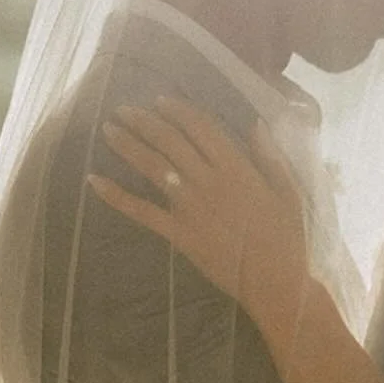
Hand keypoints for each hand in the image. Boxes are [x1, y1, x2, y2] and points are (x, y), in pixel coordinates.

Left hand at [88, 96, 311, 333]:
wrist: (275, 281)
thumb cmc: (288, 237)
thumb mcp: (289, 191)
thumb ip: (271, 156)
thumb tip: (255, 123)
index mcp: (237, 168)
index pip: (202, 127)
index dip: (178, 110)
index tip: (160, 100)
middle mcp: (209, 181)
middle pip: (170, 141)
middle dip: (144, 121)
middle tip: (123, 109)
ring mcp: (190, 207)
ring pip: (153, 167)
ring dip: (128, 145)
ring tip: (108, 129)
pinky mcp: (178, 232)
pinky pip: (141, 211)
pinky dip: (116, 195)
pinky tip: (94, 181)